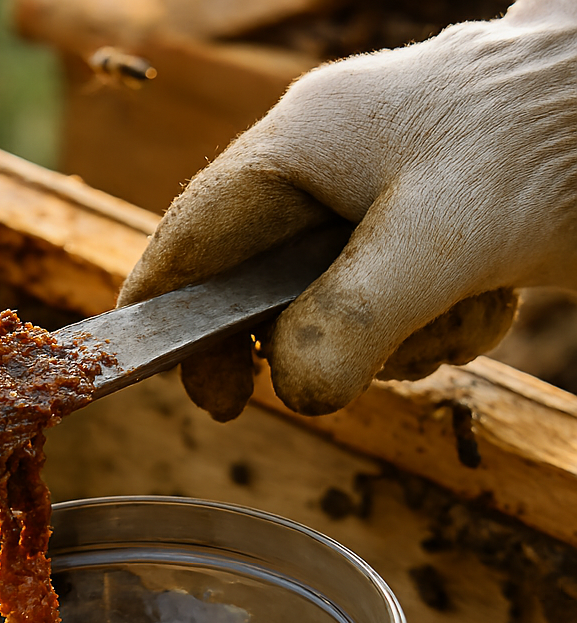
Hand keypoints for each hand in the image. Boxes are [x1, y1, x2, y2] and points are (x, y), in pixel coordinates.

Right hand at [118, 1, 576, 418]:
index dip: (167, 309)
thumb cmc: (549, 144)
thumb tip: (292, 392)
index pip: (193, 234)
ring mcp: (377, 191)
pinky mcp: (424, 220)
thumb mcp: (440, 242)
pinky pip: (390, 298)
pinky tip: (481, 309)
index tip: (182, 383)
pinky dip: (429, 326)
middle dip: (292, 341)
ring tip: (450, 325)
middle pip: (258, 278)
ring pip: (330, 299)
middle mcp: (328, 164)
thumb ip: (349, 320)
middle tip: (296, 396)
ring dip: (385, 340)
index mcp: (303, 144)